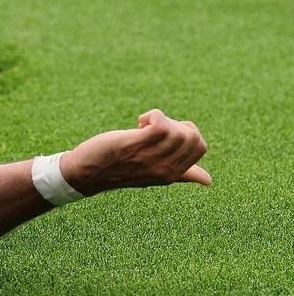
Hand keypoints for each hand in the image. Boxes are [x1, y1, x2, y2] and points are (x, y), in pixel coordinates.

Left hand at [60, 109, 210, 195]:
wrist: (87, 173)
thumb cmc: (120, 167)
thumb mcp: (154, 171)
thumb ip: (182, 174)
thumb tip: (208, 180)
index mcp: (173, 174)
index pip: (201, 147)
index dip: (187, 131)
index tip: (165, 133)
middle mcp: (165, 168)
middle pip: (192, 136)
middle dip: (176, 123)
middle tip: (154, 127)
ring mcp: (151, 157)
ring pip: (177, 130)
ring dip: (161, 119)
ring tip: (143, 125)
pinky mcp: (135, 144)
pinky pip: (160, 124)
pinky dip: (153, 115)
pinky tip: (139, 121)